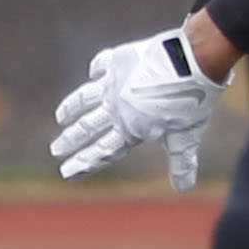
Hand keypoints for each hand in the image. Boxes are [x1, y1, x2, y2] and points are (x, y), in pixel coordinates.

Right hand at [50, 26, 232, 188]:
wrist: (191, 61)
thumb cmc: (192, 102)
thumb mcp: (187, 136)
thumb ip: (181, 162)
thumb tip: (183, 189)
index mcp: (131, 129)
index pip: (102, 151)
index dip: (84, 163)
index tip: (66, 172)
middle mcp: (117, 108)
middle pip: (87, 128)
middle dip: (70, 141)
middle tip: (55, 150)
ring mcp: (115, 83)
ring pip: (86, 98)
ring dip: (71, 108)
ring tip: (60, 117)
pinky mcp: (120, 60)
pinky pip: (102, 64)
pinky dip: (96, 68)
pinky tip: (93, 72)